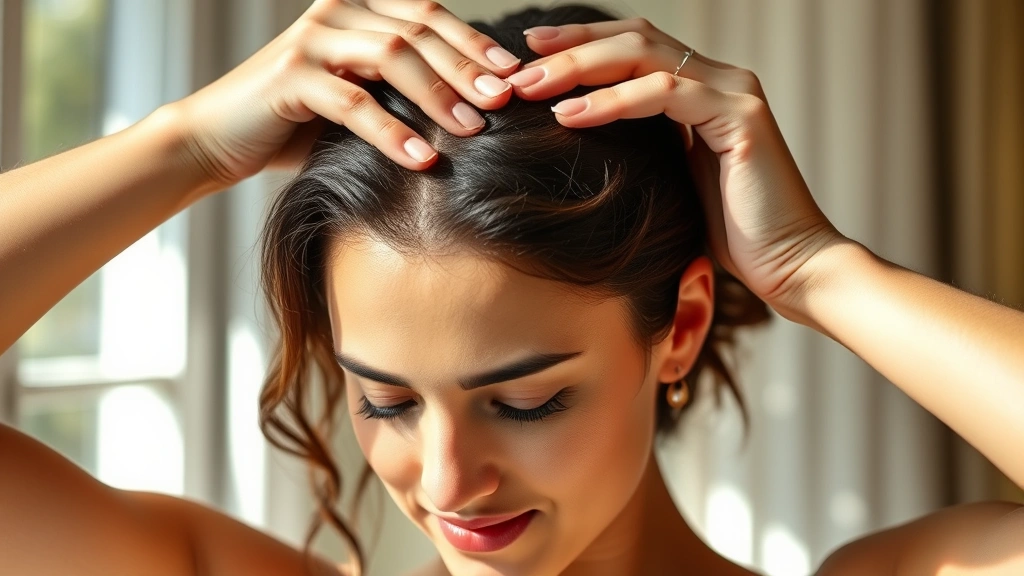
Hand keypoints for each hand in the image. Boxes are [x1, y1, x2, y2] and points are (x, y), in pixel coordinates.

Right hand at [168, 0, 519, 189]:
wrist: (217, 140)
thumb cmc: (295, 126)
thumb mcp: (358, 102)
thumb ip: (401, 94)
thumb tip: (475, 112)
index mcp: (357, 12)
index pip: (428, 16)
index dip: (473, 43)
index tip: (514, 74)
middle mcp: (336, 13)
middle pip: (418, 31)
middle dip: (467, 67)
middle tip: (505, 100)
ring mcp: (312, 39)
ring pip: (392, 56)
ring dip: (438, 93)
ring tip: (474, 128)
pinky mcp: (291, 75)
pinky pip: (354, 102)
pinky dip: (392, 131)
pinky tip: (423, 158)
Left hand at [507, 19, 845, 318]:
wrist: (790, 265)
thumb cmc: (731, 235)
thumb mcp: (672, 181)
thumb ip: (642, 150)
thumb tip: (582, 144)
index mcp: (703, 90)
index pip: (634, 46)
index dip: (581, 44)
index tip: (530, 56)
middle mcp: (721, 80)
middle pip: (633, 38)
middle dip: (571, 46)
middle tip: (518, 62)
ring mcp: (733, 93)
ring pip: (644, 55)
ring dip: (580, 67)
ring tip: (530, 87)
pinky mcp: (741, 117)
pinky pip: (665, 93)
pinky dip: (613, 101)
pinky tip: (570, 114)